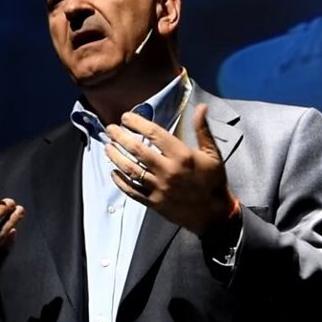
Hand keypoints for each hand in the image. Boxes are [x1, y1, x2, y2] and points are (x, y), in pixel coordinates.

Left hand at [104, 104, 237, 235]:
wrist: (215, 215)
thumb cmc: (214, 181)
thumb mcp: (213, 154)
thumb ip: (203, 130)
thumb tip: (201, 107)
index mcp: (182, 156)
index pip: (154, 134)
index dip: (137, 123)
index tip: (126, 117)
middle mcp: (168, 170)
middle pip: (137, 150)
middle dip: (120, 137)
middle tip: (110, 129)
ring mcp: (159, 188)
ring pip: (131, 170)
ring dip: (116, 157)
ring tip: (107, 147)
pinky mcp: (154, 203)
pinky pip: (132, 191)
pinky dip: (120, 181)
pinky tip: (113, 172)